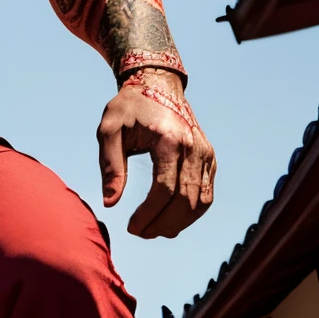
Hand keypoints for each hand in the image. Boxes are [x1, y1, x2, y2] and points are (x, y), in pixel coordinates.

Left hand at [98, 69, 214, 238]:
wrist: (157, 84)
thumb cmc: (128, 107)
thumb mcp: (109, 131)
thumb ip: (110, 166)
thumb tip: (110, 203)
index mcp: (168, 140)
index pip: (164, 190)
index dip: (148, 215)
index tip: (131, 227)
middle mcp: (193, 147)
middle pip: (185, 201)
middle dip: (162, 224)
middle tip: (140, 233)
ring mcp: (205, 153)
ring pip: (201, 201)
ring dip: (179, 223)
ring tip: (153, 231)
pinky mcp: (209, 157)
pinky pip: (206, 193)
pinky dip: (192, 212)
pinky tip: (170, 219)